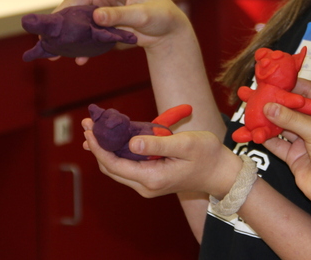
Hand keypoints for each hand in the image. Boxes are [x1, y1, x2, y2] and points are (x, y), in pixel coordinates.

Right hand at [58, 0, 189, 63]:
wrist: (168, 32)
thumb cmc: (161, 13)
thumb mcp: (144, 14)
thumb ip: (121, 15)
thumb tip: (96, 17)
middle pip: (73, 0)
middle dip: (59, 16)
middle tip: (49, 33)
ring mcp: (100, 12)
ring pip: (75, 20)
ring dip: (65, 35)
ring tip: (55, 52)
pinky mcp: (102, 28)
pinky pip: (86, 36)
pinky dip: (81, 47)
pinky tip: (79, 59)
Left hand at [81, 118, 241, 198]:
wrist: (220, 173)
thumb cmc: (207, 155)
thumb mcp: (184, 144)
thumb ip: (157, 143)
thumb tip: (130, 142)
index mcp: (152, 177)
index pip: (113, 163)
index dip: (98, 146)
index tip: (90, 128)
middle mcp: (146, 185)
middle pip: (111, 167)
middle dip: (97, 146)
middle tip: (89, 124)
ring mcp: (148, 184)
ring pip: (117, 168)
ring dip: (105, 149)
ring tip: (96, 130)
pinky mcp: (152, 179)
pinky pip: (128, 167)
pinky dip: (118, 152)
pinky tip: (114, 139)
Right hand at [263, 80, 310, 259]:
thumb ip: (291, 118)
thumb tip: (268, 106)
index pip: (309, 91)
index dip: (291, 85)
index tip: (272, 80)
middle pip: (292, 107)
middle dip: (274, 101)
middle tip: (256, 93)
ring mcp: (305, 140)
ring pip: (282, 124)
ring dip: (267, 119)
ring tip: (249, 110)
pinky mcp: (294, 155)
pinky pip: (277, 142)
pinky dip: (265, 137)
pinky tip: (253, 131)